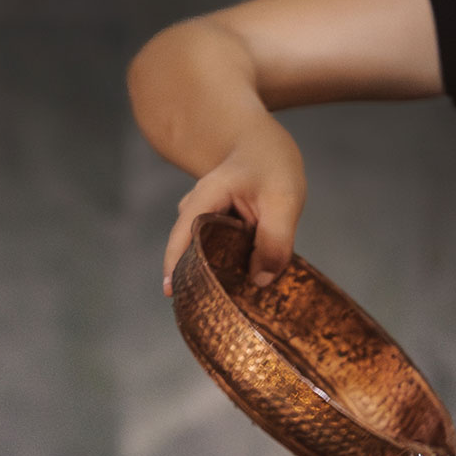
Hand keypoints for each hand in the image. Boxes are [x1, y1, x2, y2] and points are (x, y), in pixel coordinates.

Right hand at [161, 116, 305, 296]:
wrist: (262, 145)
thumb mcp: (283, 199)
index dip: (175, 265)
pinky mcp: (214, 231)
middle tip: (212, 310)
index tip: (172, 293)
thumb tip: (260, 281)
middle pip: (190, 251)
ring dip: (216, 275)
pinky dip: (227, 268)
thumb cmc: (270, 165)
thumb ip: (275, 241)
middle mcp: (195, 211)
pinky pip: (217, 254)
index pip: (183, 235)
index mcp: (205, 198)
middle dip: (200, 279)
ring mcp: (202, 221)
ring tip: (231, 301)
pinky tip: (243, 283)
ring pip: (205, 254)